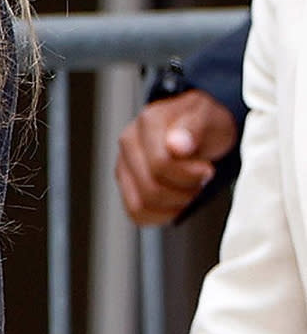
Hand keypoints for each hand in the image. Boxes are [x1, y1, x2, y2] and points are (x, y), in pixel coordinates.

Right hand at [114, 88, 238, 225]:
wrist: (201, 126)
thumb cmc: (206, 122)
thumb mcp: (209, 118)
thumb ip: (193, 128)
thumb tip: (176, 146)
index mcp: (148, 123)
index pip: (159, 164)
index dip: (189, 175)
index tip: (208, 170)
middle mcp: (129, 143)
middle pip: (150, 188)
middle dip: (184, 192)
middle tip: (201, 182)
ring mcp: (124, 165)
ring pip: (141, 204)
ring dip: (173, 205)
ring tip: (189, 190)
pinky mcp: (126, 183)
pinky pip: (136, 213)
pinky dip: (161, 215)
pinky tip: (178, 203)